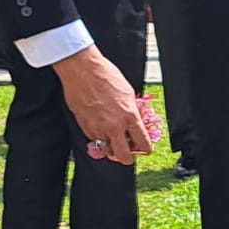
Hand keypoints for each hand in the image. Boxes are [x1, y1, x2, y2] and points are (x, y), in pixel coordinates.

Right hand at [54, 46, 150, 164]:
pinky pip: (94, 140)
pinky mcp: (84, 127)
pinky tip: (102, 128)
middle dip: (129, 157)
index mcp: (129, 117)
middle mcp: (114, 126)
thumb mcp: (128, 93)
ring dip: (112, 148)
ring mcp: (97, 129)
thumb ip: (133, 112)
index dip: (146, 149)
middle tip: (130, 152)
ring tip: (114, 139)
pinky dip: (99, 138)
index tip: (145, 149)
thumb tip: (136, 123)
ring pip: (107, 151)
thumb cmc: (106, 77)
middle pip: (124, 157)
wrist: (82, 71)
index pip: (143, 143)